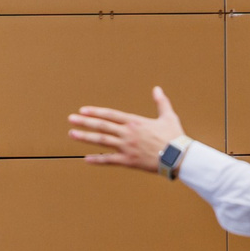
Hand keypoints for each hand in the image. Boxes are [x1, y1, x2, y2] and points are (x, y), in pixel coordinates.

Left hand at [67, 86, 184, 173]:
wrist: (178, 156)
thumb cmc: (174, 136)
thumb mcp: (168, 116)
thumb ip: (161, 102)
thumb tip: (157, 88)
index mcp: (135, 122)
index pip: (111, 115)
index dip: (96, 112)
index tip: (83, 110)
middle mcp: (128, 133)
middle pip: (102, 126)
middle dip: (85, 122)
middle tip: (71, 119)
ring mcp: (126, 147)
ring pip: (101, 141)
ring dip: (85, 137)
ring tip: (72, 134)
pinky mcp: (128, 161)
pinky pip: (109, 161)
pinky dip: (97, 160)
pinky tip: (85, 159)